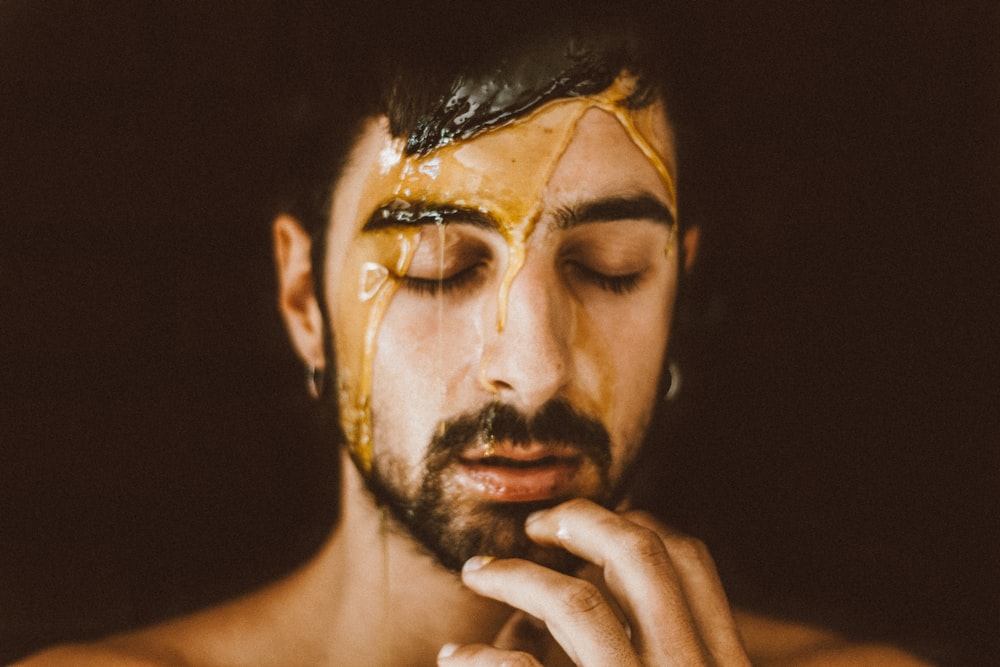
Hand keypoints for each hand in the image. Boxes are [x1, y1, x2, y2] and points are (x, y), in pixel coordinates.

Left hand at [437, 498, 750, 665]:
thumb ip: (647, 642)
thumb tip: (576, 577)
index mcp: (722, 666)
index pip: (692, 562)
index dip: (639, 524)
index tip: (590, 523)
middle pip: (641, 557)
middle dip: (581, 521)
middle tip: (535, 524)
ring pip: (577, 605)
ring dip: (515, 576)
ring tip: (476, 573)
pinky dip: (479, 659)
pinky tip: (455, 659)